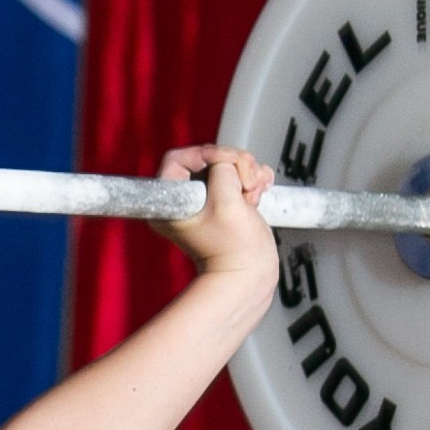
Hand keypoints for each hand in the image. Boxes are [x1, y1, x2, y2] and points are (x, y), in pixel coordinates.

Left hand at [158, 142, 277, 314]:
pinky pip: (239, 175)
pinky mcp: (226, 200)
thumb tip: (226, 159)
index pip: (179, 158)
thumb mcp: (226, 201)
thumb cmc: (234, 249)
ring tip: (253, 194)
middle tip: (247, 184)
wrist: (250, 275)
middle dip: (234, 165)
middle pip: (208, 158)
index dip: (206, 155)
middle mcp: (184, 199)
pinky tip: (259, 192)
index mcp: (170, 202)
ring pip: (227, 164)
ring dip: (247, 172)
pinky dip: (253, 178)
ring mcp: (207, 199)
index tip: (226, 165)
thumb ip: (222, 169)